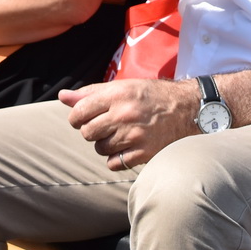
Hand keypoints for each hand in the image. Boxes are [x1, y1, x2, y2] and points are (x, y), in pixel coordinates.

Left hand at [60, 79, 198, 169]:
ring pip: (100, 148)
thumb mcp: (123, 86)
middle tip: (105, 126)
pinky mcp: (143, 153)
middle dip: (92, 131)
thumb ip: (91, 92)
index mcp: (117, 94)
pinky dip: (116, 158)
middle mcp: (124, 114)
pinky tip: (126, 148)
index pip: (79, 111)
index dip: (76, 117)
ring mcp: (134, 135)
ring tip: (119, 135)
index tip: (82, 119)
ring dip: (105, 144)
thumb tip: (62, 96)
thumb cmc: (152, 96)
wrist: (188, 109)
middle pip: (87, 132)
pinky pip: (113, 163)